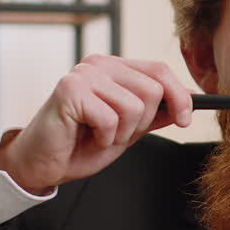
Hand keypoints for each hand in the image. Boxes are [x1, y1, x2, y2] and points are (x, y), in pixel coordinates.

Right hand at [0, 55, 194, 193]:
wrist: (42, 164)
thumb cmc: (80, 145)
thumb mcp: (128, 130)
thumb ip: (154, 114)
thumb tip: (188, 102)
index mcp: (114, 68)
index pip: (159, 70)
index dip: (180, 95)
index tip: (184, 120)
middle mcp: (99, 64)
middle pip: (153, 89)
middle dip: (142, 123)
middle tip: (117, 134)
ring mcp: (83, 75)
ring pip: (135, 106)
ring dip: (122, 133)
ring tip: (99, 136)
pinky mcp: (70, 91)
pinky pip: (111, 119)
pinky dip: (104, 138)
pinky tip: (86, 137)